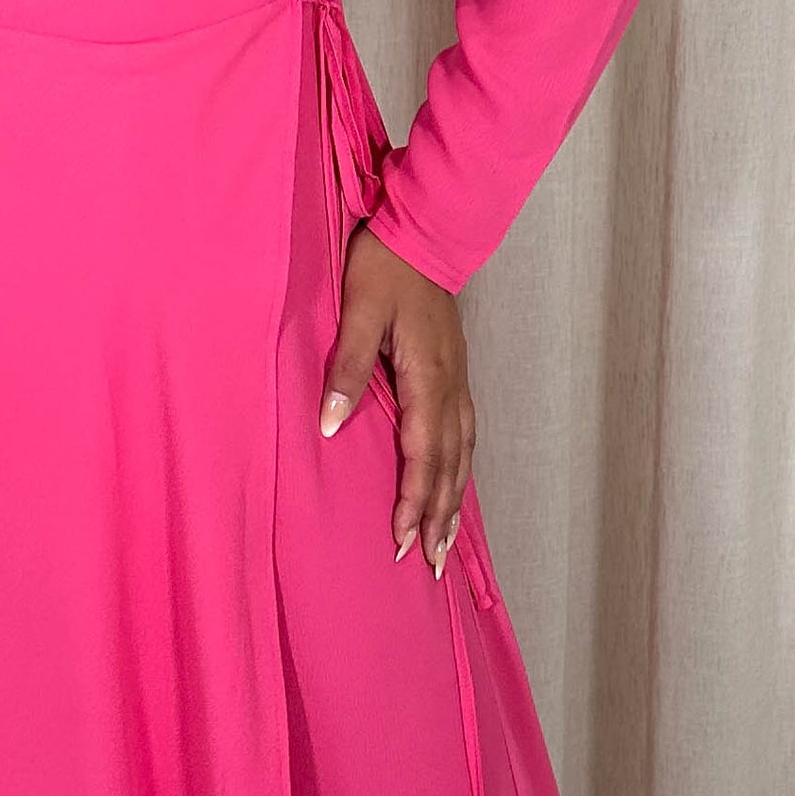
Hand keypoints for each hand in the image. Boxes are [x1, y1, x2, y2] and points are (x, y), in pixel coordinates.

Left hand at [319, 224, 474, 575]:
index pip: (423, 454)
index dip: (414, 501)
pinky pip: (466, 434)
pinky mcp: (456, 373)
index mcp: (427, 377)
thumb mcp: (357, 313)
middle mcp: (451, 386)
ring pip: (462, 453)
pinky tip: (454, 485)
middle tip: (430, 565)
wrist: (424, 231)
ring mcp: (458, 380)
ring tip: (445, 544)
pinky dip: (460, 469)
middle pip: (449, 465)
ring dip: (454, 500)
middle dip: (438, 517)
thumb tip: (328, 426)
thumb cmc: (384, 268)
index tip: (403, 541)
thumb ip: (345, 369)